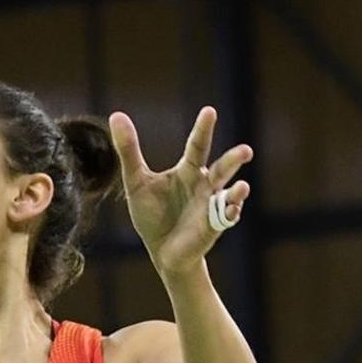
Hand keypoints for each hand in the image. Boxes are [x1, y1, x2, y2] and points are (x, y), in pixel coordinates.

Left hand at [108, 107, 252, 277]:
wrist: (160, 251)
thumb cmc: (152, 214)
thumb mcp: (136, 181)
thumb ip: (128, 150)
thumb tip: (116, 115)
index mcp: (187, 172)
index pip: (197, 146)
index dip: (203, 129)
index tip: (209, 111)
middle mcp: (204, 186)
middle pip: (221, 169)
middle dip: (233, 160)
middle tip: (246, 151)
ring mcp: (212, 207)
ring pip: (229, 195)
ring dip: (237, 192)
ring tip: (243, 187)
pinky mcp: (213, 227)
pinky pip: (225, 219)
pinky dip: (229, 214)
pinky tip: (232, 209)